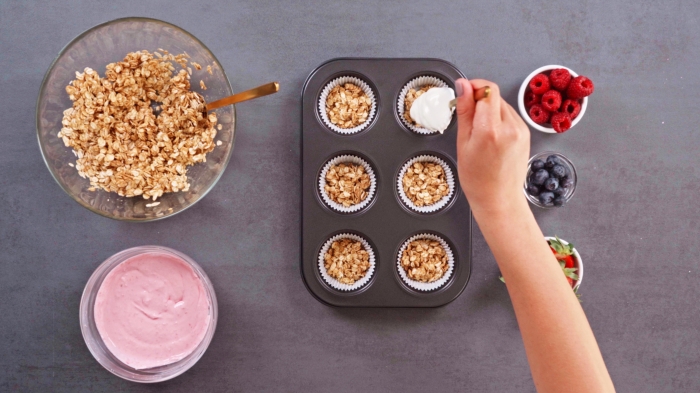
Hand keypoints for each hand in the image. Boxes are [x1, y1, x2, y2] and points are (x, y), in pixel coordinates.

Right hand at [454, 79, 530, 217]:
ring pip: (502, 105)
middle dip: (479, 101)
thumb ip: (464, 111)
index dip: (474, 87)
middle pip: (494, 96)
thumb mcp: (463, 143)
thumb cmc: (476, 178)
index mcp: (491, 130)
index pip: (487, 90)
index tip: (464, 95)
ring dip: (489, 110)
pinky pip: (510, 116)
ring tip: (481, 133)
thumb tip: (462, 85)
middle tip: (469, 120)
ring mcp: (521, 130)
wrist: (499, 198)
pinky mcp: (526, 133)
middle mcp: (510, 127)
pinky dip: (499, 119)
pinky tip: (492, 137)